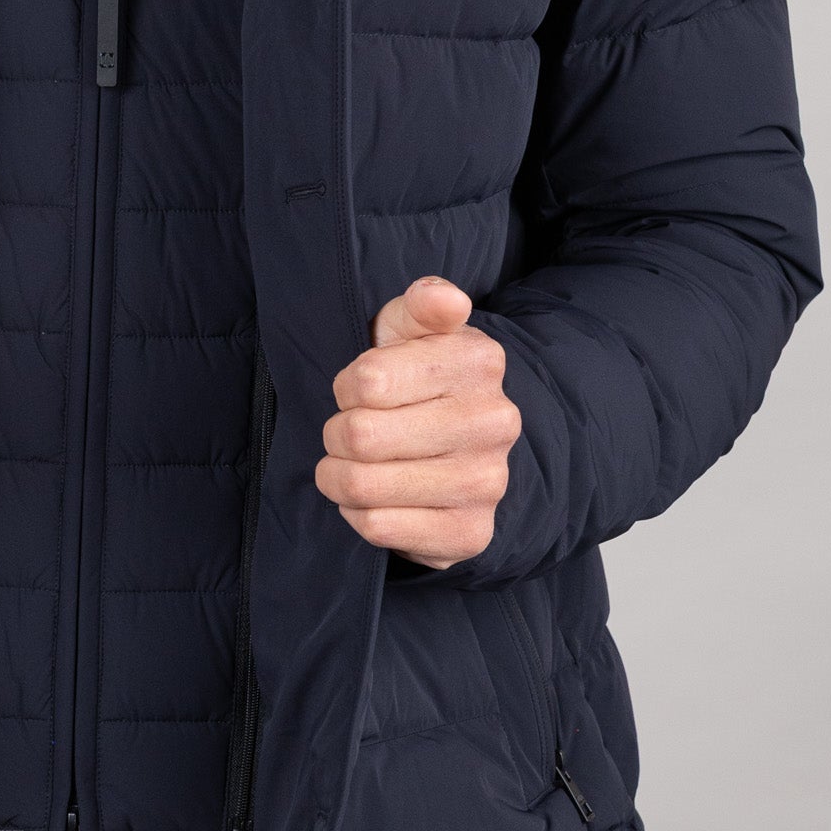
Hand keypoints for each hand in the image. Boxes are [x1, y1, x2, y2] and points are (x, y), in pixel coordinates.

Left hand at [316, 277, 520, 566]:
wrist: (456, 452)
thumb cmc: (414, 379)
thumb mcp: (408, 330)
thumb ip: (419, 304)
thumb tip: (444, 296)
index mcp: (479, 361)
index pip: (367, 380)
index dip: (347, 388)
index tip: (360, 390)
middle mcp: (494, 421)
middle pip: (360, 435)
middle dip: (336, 435)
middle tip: (347, 434)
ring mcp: (487, 482)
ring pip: (363, 484)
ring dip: (338, 477)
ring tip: (350, 467)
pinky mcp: (471, 533)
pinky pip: (378, 527)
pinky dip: (358, 514)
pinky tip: (376, 499)